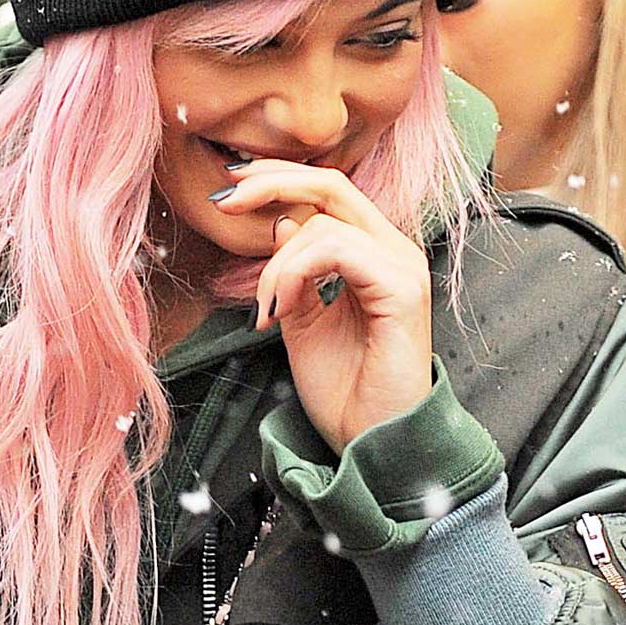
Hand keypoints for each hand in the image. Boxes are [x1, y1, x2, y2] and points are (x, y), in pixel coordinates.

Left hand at [215, 163, 432, 452]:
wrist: (370, 443)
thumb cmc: (344, 391)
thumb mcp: (302, 319)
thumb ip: (294, 271)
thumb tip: (281, 219)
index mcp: (375, 253)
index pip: (328, 192)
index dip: (278, 181)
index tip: (227, 195)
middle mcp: (395, 250)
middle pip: (332, 184)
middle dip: (270, 182)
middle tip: (223, 202)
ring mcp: (403, 267)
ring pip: (323, 223)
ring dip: (277, 266)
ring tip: (266, 312)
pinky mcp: (402, 290)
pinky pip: (336, 250)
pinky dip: (295, 274)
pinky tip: (281, 311)